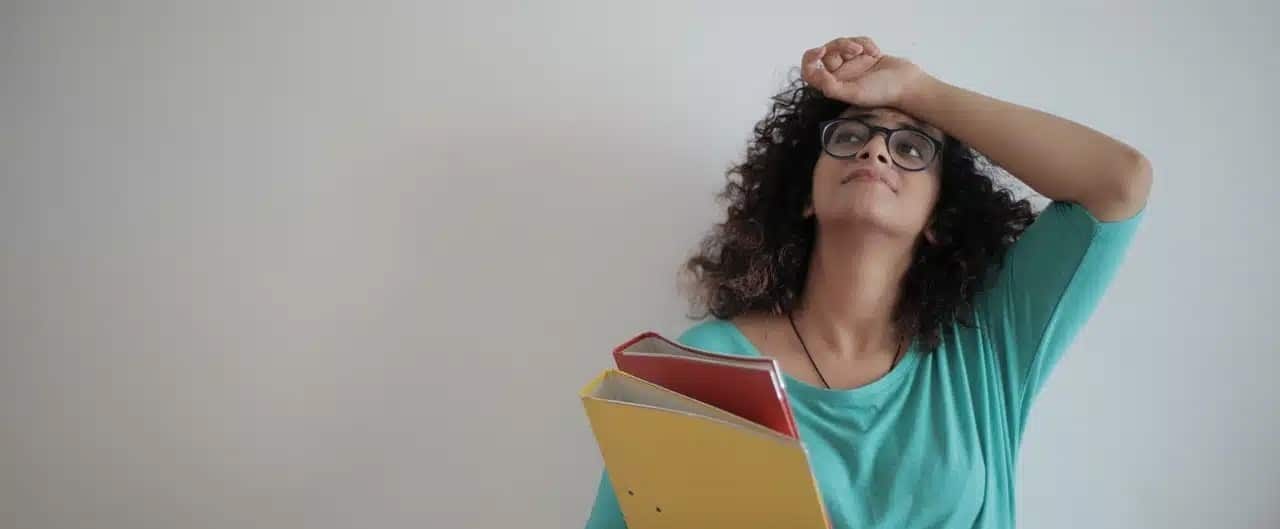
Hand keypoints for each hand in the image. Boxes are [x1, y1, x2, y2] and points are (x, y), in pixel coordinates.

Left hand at [800, 36, 928, 107]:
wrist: (907, 83)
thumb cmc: (882, 92)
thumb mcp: (854, 93)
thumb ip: (832, 87)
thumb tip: (816, 75)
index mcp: (833, 85)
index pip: (810, 71)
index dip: (810, 59)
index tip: (820, 51)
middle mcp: (840, 74)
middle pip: (827, 52)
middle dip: (841, 46)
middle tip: (855, 50)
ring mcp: (852, 63)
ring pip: (843, 44)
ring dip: (856, 43)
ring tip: (871, 53)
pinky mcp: (864, 54)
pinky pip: (858, 40)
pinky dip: (867, 43)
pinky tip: (877, 53)